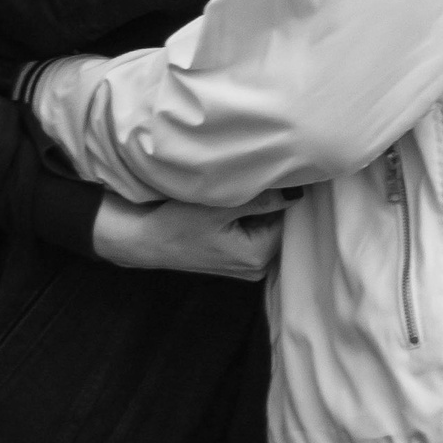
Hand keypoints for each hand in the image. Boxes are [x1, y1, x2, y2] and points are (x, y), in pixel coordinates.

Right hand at [91, 194, 282, 278]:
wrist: (145, 240)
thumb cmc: (177, 224)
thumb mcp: (219, 207)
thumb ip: (261, 200)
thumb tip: (297, 192)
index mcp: (258, 257)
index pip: (288, 218)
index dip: (282, 194)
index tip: (271, 175)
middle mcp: (257, 267)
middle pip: (278, 224)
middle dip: (270, 202)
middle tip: (251, 179)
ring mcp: (246, 265)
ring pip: (265, 227)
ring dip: (257, 208)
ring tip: (238, 191)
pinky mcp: (235, 259)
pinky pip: (253, 233)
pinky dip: (246, 217)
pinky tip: (232, 205)